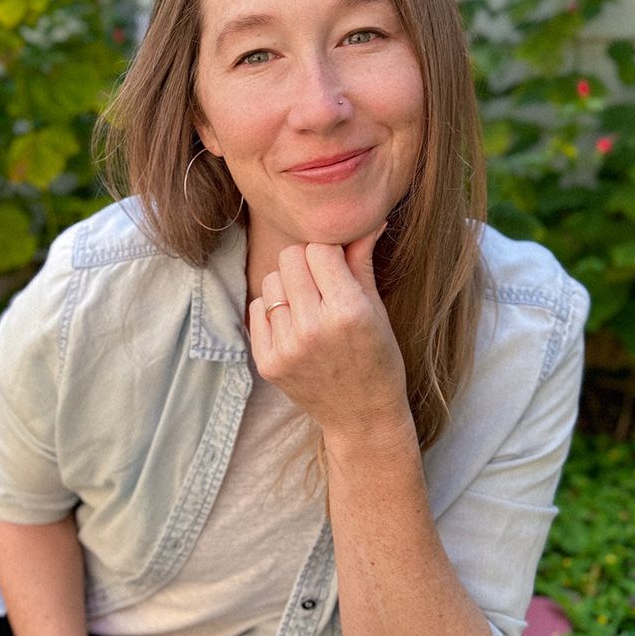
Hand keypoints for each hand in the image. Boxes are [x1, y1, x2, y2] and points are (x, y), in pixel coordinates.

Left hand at [247, 224, 412, 443]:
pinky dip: (273, 311)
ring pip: (270, 281)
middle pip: (289, 258)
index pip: (319, 249)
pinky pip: (257, 309)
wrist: (362, 416)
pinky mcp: (267, 362)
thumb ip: (362, 261)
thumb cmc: (377, 357)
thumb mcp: (377, 309)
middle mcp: (314, 328)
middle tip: (320, 284)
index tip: (336, 266)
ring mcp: (287, 347)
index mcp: (349, 311)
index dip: (328, 253)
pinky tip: (294, 327)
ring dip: (287, 286)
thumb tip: (367, 219)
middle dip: (305, 264)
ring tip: (308, 307)